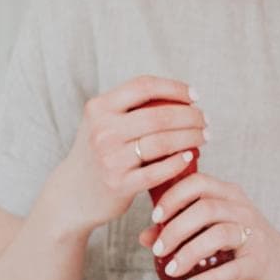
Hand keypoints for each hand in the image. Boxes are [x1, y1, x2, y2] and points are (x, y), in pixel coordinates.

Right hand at [46, 75, 203, 235]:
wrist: (73, 193)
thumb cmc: (99, 153)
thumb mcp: (102, 123)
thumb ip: (129, 108)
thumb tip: (178, 95)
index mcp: (99, 108)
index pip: (143, 87)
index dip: (174, 88)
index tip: (194, 96)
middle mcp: (103, 130)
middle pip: (158, 115)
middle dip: (190, 116)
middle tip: (205, 120)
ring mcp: (110, 158)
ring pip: (162, 142)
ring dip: (191, 137)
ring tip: (204, 137)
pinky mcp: (119, 184)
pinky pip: (158, 170)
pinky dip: (178, 162)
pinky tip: (190, 156)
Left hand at [140, 171, 279, 279]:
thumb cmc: (246, 247)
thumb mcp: (215, 232)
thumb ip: (182, 229)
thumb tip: (145, 236)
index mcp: (230, 196)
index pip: (197, 183)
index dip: (173, 197)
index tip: (155, 217)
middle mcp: (243, 210)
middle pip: (204, 208)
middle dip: (175, 229)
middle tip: (158, 249)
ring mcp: (254, 235)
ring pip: (218, 235)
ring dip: (188, 253)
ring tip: (171, 270)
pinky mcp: (259, 262)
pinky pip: (232, 268)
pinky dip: (208, 278)